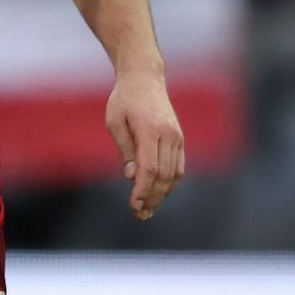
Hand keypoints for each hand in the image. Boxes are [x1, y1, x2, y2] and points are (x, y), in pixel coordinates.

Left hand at [104, 66, 184, 219]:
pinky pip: (178, 166)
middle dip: (152, 198)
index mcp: (151, 130)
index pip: (149, 168)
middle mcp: (169, 136)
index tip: (134, 206)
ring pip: (174, 174)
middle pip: (163, 175)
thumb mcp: (114, 121)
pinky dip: (169, 182)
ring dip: (162, 194)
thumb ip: (124, 149)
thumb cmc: (124, 100)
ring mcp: (177, 138)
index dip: (143, 190)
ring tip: (148, 210)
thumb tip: (131, 176)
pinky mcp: (180, 139)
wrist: (145, 79)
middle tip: (140, 215)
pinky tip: (158, 193)